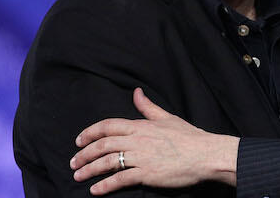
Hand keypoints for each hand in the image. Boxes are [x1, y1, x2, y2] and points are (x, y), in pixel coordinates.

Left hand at [70, 88, 239, 194]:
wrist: (205, 154)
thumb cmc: (189, 137)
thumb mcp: (167, 118)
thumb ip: (148, 107)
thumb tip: (136, 92)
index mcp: (141, 125)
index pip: (108, 126)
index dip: (90, 132)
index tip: (79, 141)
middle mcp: (137, 140)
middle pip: (103, 145)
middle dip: (84, 154)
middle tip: (73, 162)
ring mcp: (141, 157)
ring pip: (107, 162)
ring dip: (89, 170)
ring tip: (78, 176)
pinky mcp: (146, 174)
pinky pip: (120, 179)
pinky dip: (105, 186)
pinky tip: (96, 190)